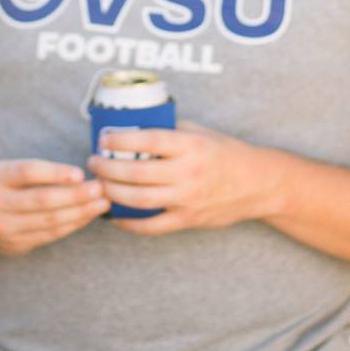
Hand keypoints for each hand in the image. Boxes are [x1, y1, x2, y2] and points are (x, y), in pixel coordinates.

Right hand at [0, 158, 107, 256]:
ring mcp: (4, 228)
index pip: (27, 172)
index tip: (80, 173)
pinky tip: (87, 216)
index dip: (55, 173)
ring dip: (80, 212)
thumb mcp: (10, 170)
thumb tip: (82, 176)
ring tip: (101, 203)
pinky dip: (72, 225)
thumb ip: (39, 172)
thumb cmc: (4, 185)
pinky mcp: (14, 245)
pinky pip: (50, 235)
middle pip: (42, 200)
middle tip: (100, 189)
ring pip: (49, 221)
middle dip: (76, 195)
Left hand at [89, 123, 276, 235]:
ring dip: (112, 192)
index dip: (119, 140)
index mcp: (190, 145)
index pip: (147, 140)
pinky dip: (128, 223)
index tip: (103, 138)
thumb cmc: (223, 152)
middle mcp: (187, 173)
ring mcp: (187, 199)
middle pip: (136, 173)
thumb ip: (169, 129)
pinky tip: (113, 215)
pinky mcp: (187, 220)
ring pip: (138, 200)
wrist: (256, 183)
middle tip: (93, 162)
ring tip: (99, 184)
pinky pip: (151, 226)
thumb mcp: (199, 132)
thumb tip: (132, 123)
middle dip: (107, 168)